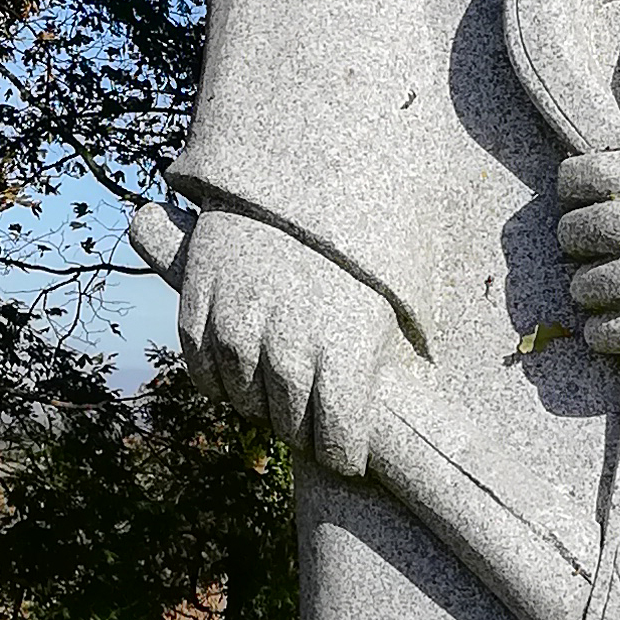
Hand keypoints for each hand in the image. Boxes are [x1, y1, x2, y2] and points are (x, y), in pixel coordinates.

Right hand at [178, 208, 401, 475]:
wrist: (302, 163)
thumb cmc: (362, 233)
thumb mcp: (396, 293)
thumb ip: (391, 353)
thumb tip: (421, 408)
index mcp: (347, 349)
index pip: (337, 441)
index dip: (341, 455)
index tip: (342, 454)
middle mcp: (289, 345)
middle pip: (288, 426)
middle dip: (301, 429)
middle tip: (308, 419)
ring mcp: (238, 325)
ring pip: (242, 402)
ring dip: (258, 405)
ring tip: (274, 390)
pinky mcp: (199, 303)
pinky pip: (202, 369)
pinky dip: (217, 380)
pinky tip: (237, 372)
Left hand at [555, 143, 619, 361]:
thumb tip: (571, 180)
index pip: (573, 177)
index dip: (575, 194)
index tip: (592, 204)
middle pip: (573, 233)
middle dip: (577, 245)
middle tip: (596, 252)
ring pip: (585, 287)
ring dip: (587, 292)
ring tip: (607, 289)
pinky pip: (607, 334)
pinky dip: (601, 333)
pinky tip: (614, 325)